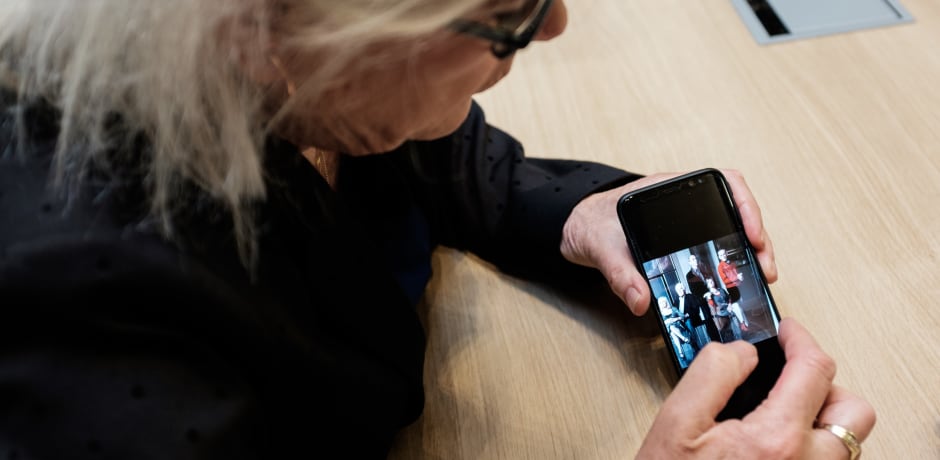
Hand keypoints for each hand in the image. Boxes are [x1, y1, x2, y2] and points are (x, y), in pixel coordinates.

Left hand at [560, 169, 776, 314]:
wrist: (573, 228)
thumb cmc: (588, 224)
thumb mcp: (600, 247)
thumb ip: (619, 274)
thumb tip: (641, 301)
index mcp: (671, 190)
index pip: (724, 183)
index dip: (746, 204)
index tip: (752, 234)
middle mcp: (685, 203)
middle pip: (737, 210)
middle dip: (757, 238)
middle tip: (765, 268)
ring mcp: (686, 222)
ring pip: (730, 230)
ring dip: (748, 252)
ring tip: (758, 278)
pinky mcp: (682, 243)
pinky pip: (714, 247)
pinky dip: (729, 262)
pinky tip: (735, 281)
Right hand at [636, 319, 875, 458]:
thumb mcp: (676, 421)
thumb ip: (713, 373)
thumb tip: (741, 352)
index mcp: (775, 441)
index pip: (814, 370)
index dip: (801, 339)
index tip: (787, 332)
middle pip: (852, 411)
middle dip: (826, 383)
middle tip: (792, 375)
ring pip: (847, 443)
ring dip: (823, 417)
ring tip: (784, 409)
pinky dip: (811, 445)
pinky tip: (777, 442)